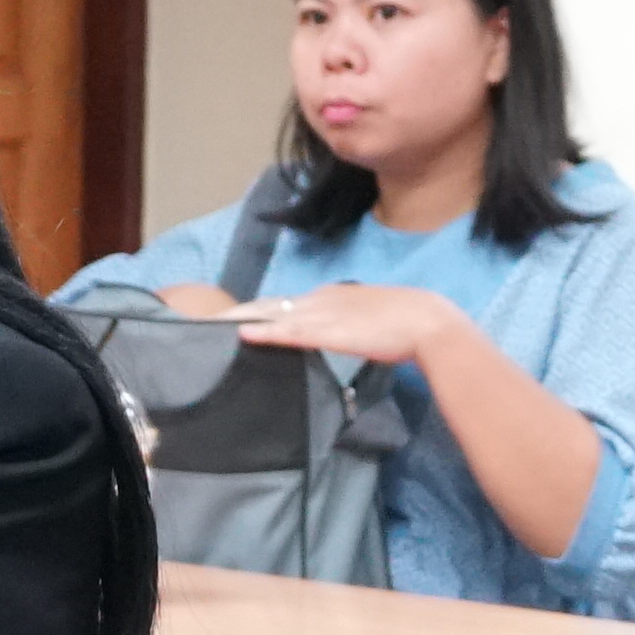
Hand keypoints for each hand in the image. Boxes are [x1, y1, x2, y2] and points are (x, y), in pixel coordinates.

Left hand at [234, 279, 468, 367]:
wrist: (425, 320)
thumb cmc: (404, 325)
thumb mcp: (366, 321)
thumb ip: (345, 327)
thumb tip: (335, 337)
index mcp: (330, 297)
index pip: (284, 303)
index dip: (258, 310)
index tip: (234, 317)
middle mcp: (320, 299)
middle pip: (270, 304)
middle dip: (240, 311)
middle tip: (209, 319)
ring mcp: (323, 313)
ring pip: (272, 314)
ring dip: (243, 319)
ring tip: (214, 325)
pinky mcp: (328, 330)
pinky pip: (289, 331)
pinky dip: (264, 332)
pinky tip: (243, 335)